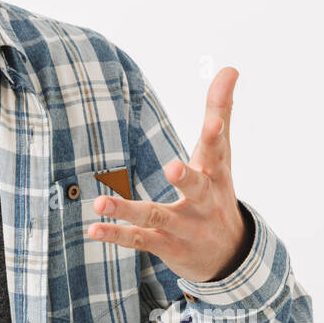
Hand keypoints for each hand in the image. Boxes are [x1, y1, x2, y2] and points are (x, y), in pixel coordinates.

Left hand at [86, 66, 251, 282]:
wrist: (230, 255)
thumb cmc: (218, 192)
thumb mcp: (221, 155)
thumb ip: (221, 111)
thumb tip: (230, 67)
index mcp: (215, 174)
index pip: (217, 151)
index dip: (216, 135)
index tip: (214, 122)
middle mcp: (203, 201)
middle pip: (196, 188)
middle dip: (185, 177)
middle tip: (173, 166)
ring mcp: (184, 227)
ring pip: (156, 216)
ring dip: (128, 210)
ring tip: (100, 202)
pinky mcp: (165, 245)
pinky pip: (139, 240)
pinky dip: (116, 235)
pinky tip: (93, 230)